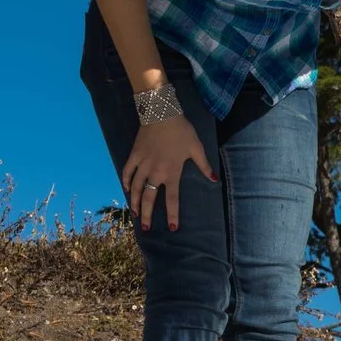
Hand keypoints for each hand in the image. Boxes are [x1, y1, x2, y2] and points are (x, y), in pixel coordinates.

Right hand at [122, 115, 211, 229]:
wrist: (162, 113)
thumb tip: (213, 179)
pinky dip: (127, 182)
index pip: (172, 199)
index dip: (172, 215)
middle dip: (147, 215)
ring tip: (135, 213)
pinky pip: (128, 172)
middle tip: (145, 228)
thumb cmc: (181, 130)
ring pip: (136, 188)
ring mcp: (143, 164)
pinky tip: (127, 189)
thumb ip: (204, 165)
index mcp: (172, 173)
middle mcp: (156, 172)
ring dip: (135, 202)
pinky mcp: (134, 155)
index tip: (172, 228)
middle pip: (149, 198)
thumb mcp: (196, 148)